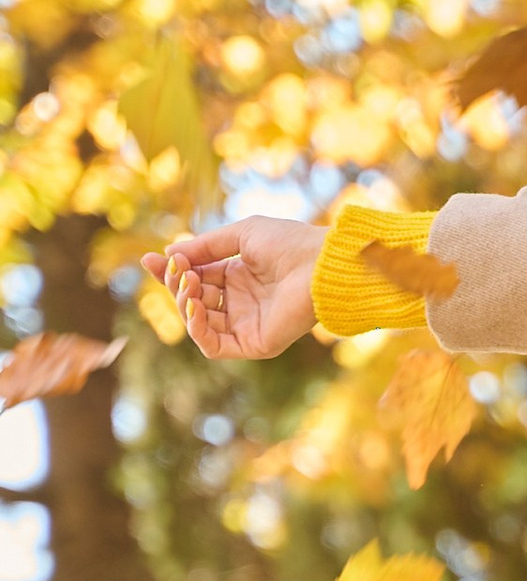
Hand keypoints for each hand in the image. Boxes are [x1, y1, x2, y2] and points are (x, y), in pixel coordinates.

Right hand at [145, 217, 324, 360]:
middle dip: (176, 285)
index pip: (195, 278)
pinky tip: (197, 306)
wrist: (320, 263)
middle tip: (177, 269)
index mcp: (238, 276)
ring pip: (199, 324)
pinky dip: (197, 328)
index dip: (171, 271)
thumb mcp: (240, 235)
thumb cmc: (289, 243)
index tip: (150, 259)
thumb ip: (204, 246)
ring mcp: (246, 325)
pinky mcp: (254, 344)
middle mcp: (241, 302)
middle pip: (193, 301)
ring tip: (190, 282)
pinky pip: (213, 345)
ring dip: (185, 304)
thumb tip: (168, 255)